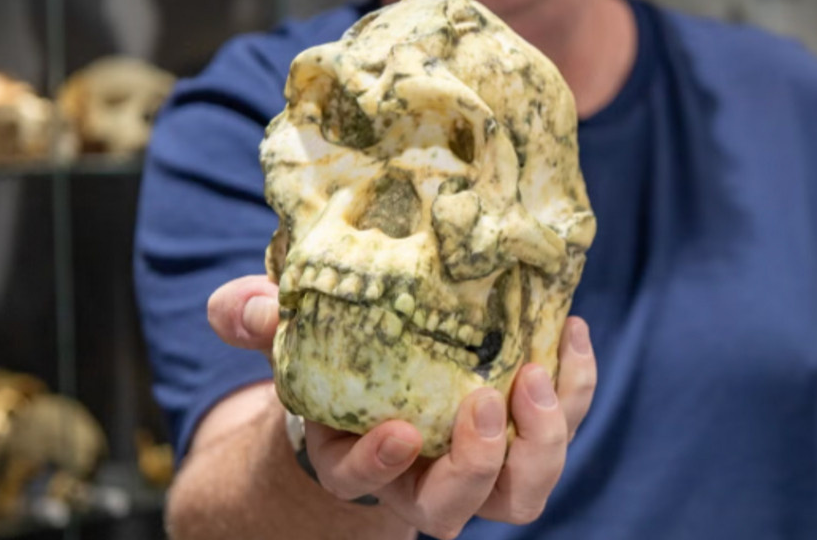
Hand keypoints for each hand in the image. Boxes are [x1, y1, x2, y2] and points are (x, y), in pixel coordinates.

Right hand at [208, 275, 597, 538]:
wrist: (383, 373)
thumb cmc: (334, 362)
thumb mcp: (290, 337)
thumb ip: (258, 322)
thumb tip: (242, 306)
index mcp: (354, 459)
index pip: (359, 481)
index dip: (379, 465)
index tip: (400, 431)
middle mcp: (418, 481)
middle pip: (454, 509)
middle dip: (477, 463)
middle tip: (486, 401)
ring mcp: (477, 467)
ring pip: (520, 494)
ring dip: (542, 440)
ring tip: (541, 373)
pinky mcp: (522, 438)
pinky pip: (559, 431)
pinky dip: (574, 389)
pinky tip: (570, 333)